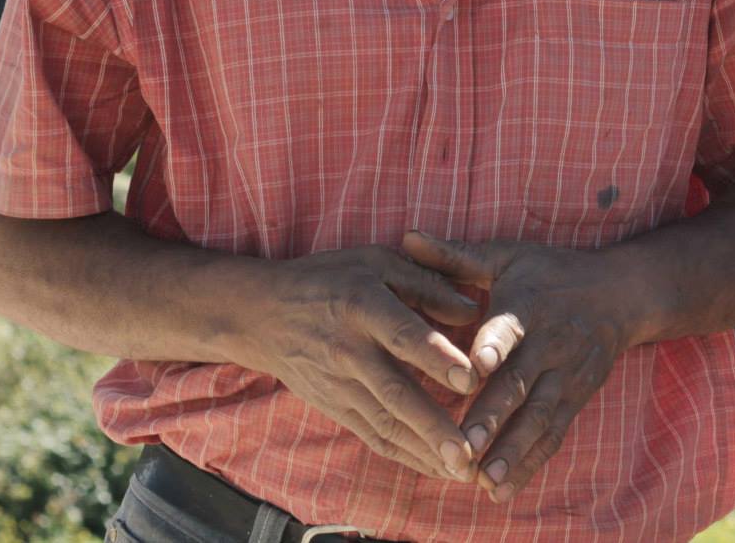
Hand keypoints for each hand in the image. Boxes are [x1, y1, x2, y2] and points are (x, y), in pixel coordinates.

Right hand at [234, 245, 481, 480]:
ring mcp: (338, 385)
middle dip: (433, 426)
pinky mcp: (333, 408)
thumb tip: (472, 312)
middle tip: (468, 452)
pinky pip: (372, 435)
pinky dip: (405, 454)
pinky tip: (436, 468)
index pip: (402, 335)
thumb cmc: (330, 280)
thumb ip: (426, 283)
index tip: (470, 381)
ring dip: (424, 451)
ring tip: (463, 472)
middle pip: (394, 392)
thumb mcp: (376, 262)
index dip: (436, 358)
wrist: (261, 315)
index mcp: (363, 306)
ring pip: (385, 423)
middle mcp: (349, 351)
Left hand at [400, 231, 637, 503]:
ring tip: (483, 481)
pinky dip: (529, 464)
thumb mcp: (507, 256)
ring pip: (538, 418)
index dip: (494, 347)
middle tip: (463, 445)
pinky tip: (500, 490)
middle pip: (520, 384)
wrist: (621, 294)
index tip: (476, 368)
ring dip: (511, 451)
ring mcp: (566, 377)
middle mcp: (550, 345)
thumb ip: (454, 257)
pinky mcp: (575, 400)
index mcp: (528, 307)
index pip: (510, 330)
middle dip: (492, 417)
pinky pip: (553, 435)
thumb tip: (406, 237)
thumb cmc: (551, 272)